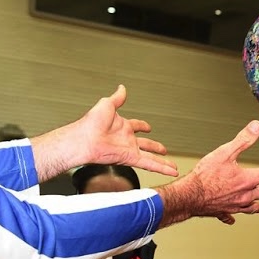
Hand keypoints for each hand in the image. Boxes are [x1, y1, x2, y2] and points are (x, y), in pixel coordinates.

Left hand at [32, 85, 179, 181]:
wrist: (84, 140)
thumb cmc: (90, 123)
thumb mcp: (107, 105)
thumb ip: (117, 98)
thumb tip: (121, 88)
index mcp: (122, 126)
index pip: (136, 126)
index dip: (143, 126)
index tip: (148, 127)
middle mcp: (126, 140)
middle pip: (146, 145)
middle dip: (155, 147)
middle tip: (164, 150)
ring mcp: (129, 150)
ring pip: (151, 157)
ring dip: (163, 162)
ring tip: (173, 166)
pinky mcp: (130, 158)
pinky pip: (149, 164)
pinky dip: (161, 167)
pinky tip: (170, 170)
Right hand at [160, 120, 258, 225]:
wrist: (190, 196)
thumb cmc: (205, 175)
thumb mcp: (225, 152)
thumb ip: (243, 140)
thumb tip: (257, 126)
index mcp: (248, 179)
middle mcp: (246, 195)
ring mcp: (236, 205)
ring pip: (254, 207)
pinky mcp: (224, 211)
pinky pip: (232, 214)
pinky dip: (235, 215)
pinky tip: (234, 219)